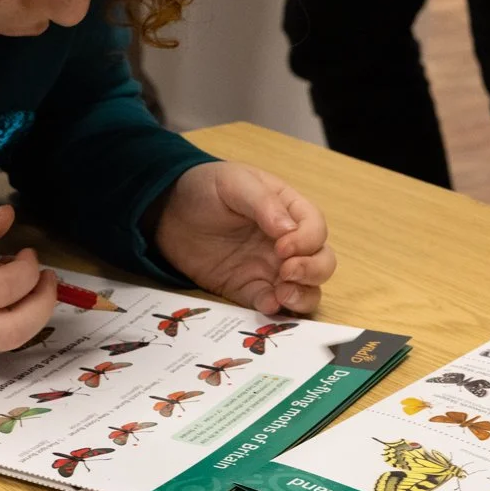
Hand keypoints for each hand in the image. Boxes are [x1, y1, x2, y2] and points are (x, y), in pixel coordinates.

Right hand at [0, 205, 57, 368]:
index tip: (27, 252)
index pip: (3, 287)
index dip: (28, 269)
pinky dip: (0, 326)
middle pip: (16, 329)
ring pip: (4, 345)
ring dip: (28, 318)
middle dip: (44, 304)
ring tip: (27, 290)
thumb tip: (8, 216)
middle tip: (47, 279)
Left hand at [152, 162, 336, 315]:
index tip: (282, 246)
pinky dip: (276, 309)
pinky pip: (274, 305)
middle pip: (322, 262)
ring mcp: (270, 268)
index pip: (316, 229)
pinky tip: (266, 304)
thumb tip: (290, 230)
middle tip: (286, 271)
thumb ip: (263, 204)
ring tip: (282, 294)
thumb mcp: (234, 182)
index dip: (307, 241)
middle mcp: (286, 242)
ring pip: (308, 289)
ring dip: (304, 295)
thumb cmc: (205, 188)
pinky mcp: (250, 289)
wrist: (167, 211)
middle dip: (312, 271)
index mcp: (289, 210)